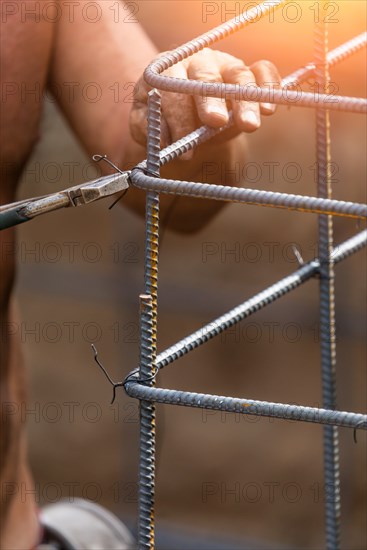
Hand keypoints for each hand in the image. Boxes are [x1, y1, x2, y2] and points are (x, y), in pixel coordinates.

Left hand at [130, 48, 280, 158]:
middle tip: (214, 122)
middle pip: (205, 78)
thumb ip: (148, 128)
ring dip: (245, 101)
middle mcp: (196, 62)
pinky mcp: (247, 73)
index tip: (182, 146)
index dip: (178, 118)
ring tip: (249, 125)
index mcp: (166, 71)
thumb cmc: (161, 120)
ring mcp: (224, 65)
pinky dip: (269, 85)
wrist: (183, 116)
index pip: (172, 91)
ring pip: (238, 76)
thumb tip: (163, 138)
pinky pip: (263, 70)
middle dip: (210, 101)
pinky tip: (269, 109)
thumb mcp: (145, 124)